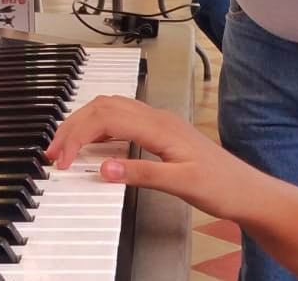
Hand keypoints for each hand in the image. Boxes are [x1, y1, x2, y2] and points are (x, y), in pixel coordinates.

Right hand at [46, 95, 255, 218]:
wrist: (246, 190)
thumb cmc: (220, 186)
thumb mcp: (181, 184)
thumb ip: (141, 174)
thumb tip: (103, 167)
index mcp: (159, 126)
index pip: (106, 119)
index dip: (77, 136)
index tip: (61, 161)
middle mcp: (158, 118)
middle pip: (104, 107)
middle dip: (73, 125)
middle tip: (52, 152)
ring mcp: (160, 123)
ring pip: (112, 108)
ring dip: (85, 122)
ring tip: (64, 145)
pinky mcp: (161, 132)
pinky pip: (123, 118)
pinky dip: (100, 126)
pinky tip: (95, 142)